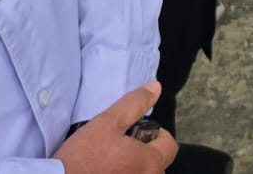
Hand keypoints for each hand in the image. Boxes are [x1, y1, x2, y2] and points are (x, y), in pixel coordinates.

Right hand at [53, 82, 177, 173]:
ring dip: (132, 168)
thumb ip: (134, 103)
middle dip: (144, 153)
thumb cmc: (82, 157)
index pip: (170, 145)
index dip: (156, 134)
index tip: (137, 133)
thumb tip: (155, 87)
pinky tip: (103, 172)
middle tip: (119, 147)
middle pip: (157, 163)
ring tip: (108, 162)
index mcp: (151, 162)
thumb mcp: (107, 122)